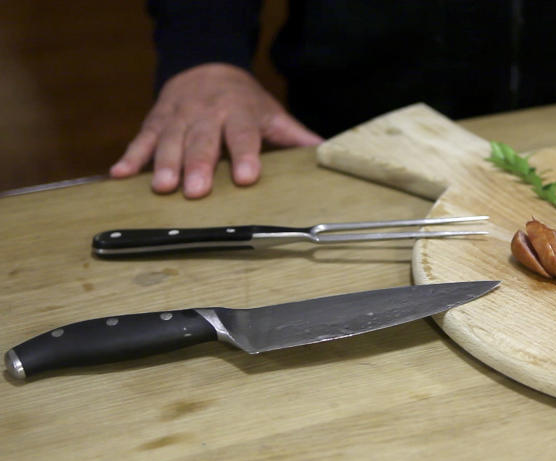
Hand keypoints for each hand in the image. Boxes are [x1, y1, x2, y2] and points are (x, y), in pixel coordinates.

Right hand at [110, 63, 322, 198]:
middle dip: (198, 165)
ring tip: (162, 188)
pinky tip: (120, 174)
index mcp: (239, 114)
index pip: (243, 136)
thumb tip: (327, 152)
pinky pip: (141, 139)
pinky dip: (130, 156)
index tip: (246, 177)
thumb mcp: (271, 114)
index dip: (245, 156)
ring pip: (170, 141)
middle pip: (203, 141)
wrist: (205, 67)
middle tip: (196, 191)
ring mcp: (178, 116)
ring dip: (164, 164)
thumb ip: (294, 136)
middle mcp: (207, 114)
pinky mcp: (155, 120)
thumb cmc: (244, 102)